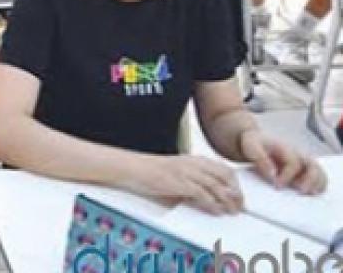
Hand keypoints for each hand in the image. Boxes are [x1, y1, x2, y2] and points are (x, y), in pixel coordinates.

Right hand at [130, 155, 244, 214]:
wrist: (131, 167)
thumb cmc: (149, 171)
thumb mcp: (174, 173)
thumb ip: (190, 181)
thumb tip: (204, 198)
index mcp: (192, 159)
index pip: (222, 168)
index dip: (234, 182)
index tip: (238, 194)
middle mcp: (192, 163)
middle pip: (224, 176)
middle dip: (235, 192)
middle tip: (240, 205)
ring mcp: (186, 172)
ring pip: (216, 186)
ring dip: (227, 200)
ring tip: (232, 211)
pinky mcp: (179, 182)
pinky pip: (202, 194)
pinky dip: (212, 203)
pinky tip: (217, 210)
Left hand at [238, 130, 327, 194]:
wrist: (258, 141)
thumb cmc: (254, 144)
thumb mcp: (251, 147)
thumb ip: (260, 159)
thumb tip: (272, 175)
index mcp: (286, 148)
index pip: (293, 163)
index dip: (287, 175)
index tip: (277, 185)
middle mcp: (299, 155)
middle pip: (313, 166)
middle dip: (309, 180)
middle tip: (300, 191)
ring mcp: (304, 162)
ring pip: (319, 172)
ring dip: (317, 184)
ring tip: (309, 195)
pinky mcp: (305, 170)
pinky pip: (318, 178)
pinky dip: (318, 187)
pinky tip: (311, 195)